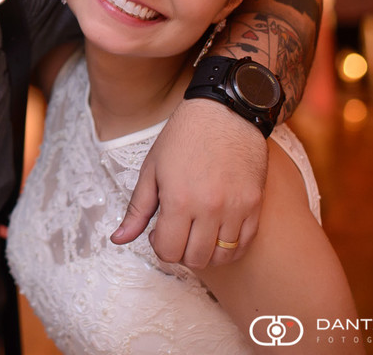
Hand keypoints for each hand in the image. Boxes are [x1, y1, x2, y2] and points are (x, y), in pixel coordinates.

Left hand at [110, 99, 266, 268]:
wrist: (224, 113)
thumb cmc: (183, 137)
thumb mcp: (151, 170)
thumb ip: (136, 209)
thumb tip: (118, 239)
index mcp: (179, 200)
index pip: (169, 251)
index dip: (159, 247)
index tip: (158, 233)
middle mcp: (209, 208)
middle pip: (195, 259)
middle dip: (180, 252)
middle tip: (176, 233)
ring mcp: (236, 208)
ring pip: (222, 256)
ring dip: (205, 253)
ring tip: (196, 233)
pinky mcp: (255, 205)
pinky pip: (244, 244)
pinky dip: (229, 248)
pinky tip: (216, 234)